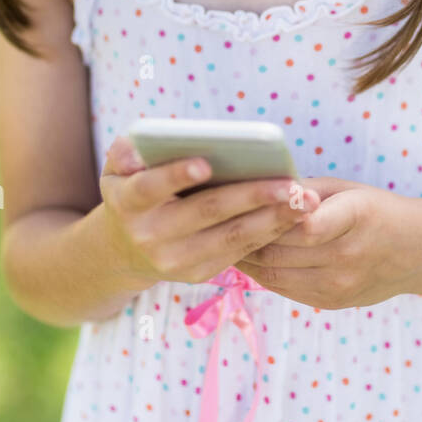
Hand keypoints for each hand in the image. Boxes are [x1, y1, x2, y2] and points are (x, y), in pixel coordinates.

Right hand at [99, 136, 321, 287]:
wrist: (124, 252)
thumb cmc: (131, 192)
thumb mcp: (116, 170)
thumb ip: (124, 152)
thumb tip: (136, 148)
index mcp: (128, 203)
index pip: (151, 187)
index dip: (177, 176)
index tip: (205, 162)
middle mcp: (150, 236)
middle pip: (207, 212)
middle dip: (251, 197)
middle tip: (289, 184)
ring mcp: (176, 261)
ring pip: (231, 237)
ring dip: (272, 219)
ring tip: (304, 201)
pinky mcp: (199, 273)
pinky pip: (240, 251)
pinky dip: (269, 232)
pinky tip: (295, 215)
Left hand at [234, 175, 417, 309]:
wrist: (418, 252)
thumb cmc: (374, 209)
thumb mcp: (346, 189)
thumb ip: (304, 192)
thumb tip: (252, 189)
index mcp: (356, 216)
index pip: (305, 223)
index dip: (269, 215)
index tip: (238, 202)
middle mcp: (349, 254)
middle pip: (279, 249)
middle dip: (242, 236)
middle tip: (212, 222)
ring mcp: (341, 284)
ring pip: (275, 273)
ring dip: (244, 258)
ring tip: (219, 240)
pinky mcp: (333, 301)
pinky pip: (284, 288)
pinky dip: (260, 273)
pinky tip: (244, 258)